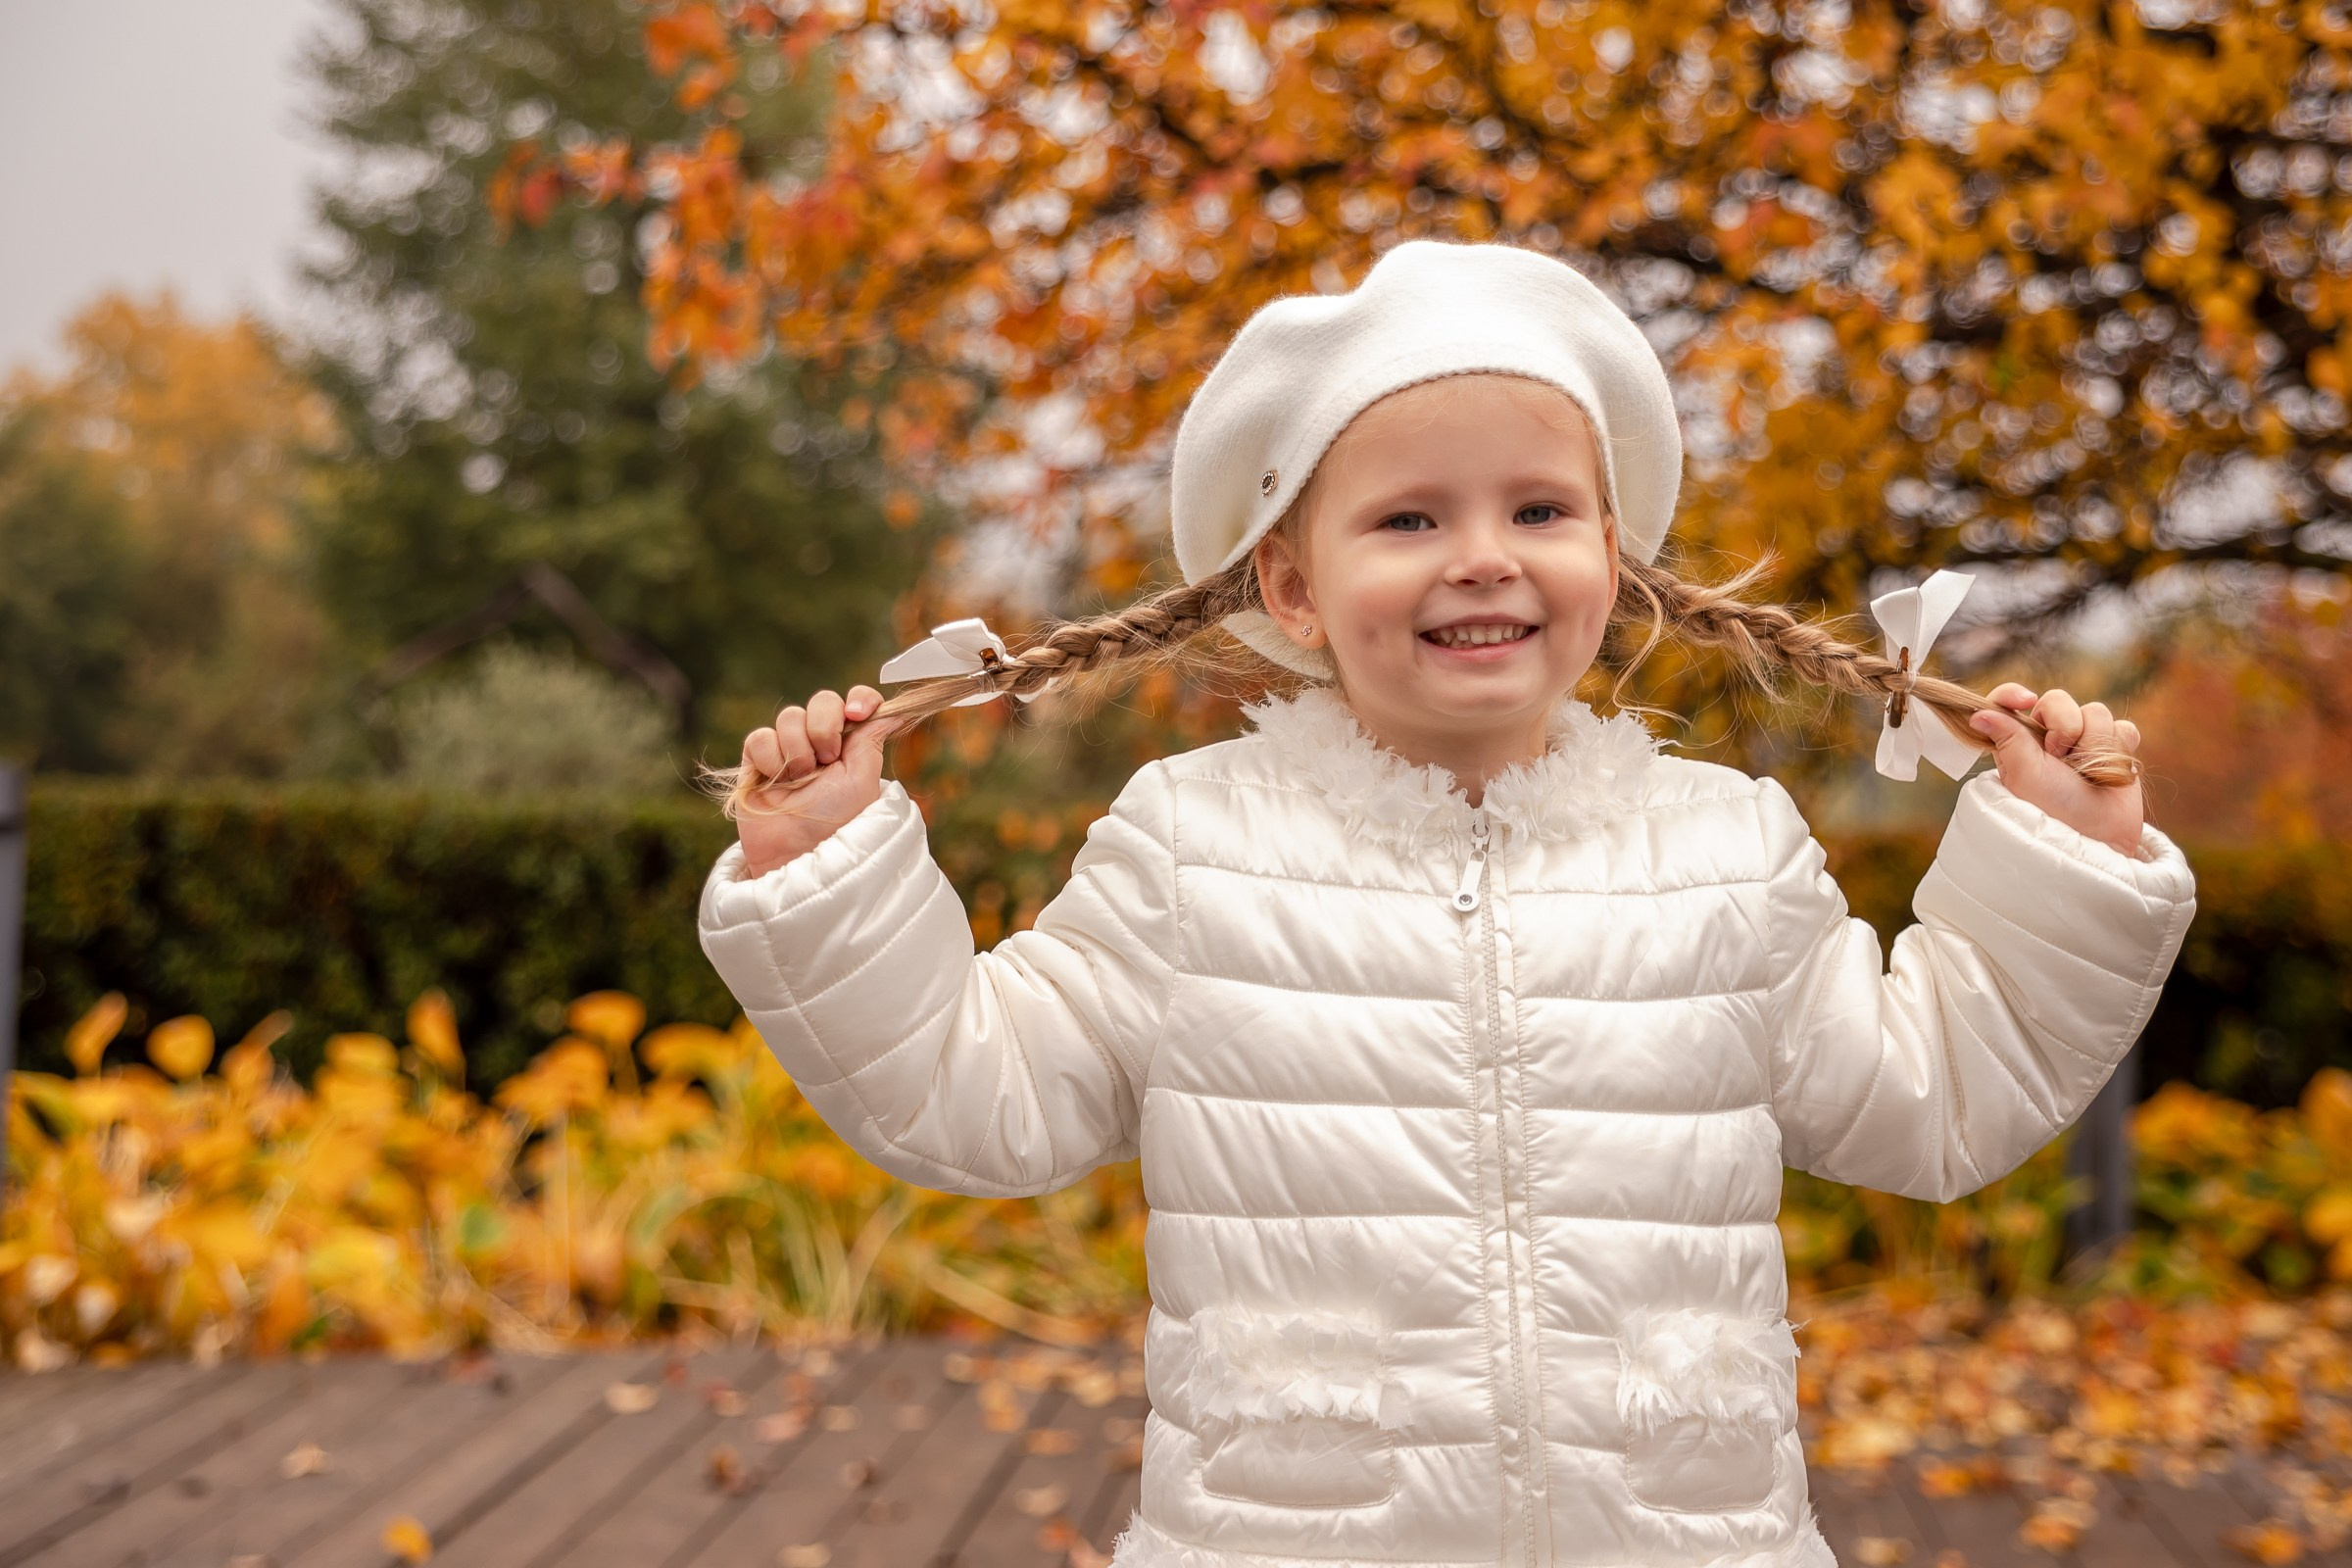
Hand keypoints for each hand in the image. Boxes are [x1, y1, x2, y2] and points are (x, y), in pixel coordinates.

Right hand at [737, 686, 897, 876]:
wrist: (799, 851)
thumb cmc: (837, 822)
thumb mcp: (863, 779)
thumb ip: (872, 738)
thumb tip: (896, 713)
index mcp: (851, 746)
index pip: (857, 702)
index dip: (859, 699)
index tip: (857, 713)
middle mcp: (821, 744)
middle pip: (822, 702)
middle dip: (824, 727)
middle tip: (827, 760)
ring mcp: (788, 751)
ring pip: (789, 717)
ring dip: (797, 748)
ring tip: (800, 781)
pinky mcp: (757, 762)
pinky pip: (760, 737)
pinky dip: (770, 758)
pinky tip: (776, 782)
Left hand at [1967, 684, 2145, 857]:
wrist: (2098, 837)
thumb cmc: (2054, 809)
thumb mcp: (2024, 775)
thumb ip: (2007, 738)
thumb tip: (1977, 714)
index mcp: (2019, 741)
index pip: (2008, 702)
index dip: (2013, 694)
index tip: (2025, 700)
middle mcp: (2049, 737)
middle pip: (2058, 700)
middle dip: (2064, 725)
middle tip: (2060, 757)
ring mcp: (2084, 741)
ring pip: (2096, 712)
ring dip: (2094, 743)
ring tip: (2088, 774)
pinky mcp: (2115, 748)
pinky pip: (2123, 728)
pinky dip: (2118, 748)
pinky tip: (2110, 772)